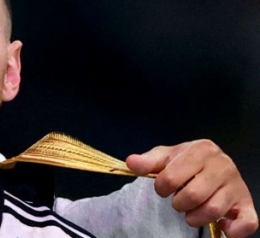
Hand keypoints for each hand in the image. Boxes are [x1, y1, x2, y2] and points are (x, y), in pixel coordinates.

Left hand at [126, 139, 257, 237]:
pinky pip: (247, 223)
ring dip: (195, 218)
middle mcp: (224, 165)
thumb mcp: (165, 157)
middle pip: (193, 195)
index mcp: (202, 149)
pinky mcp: (247, 205)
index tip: (164, 188)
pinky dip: (232, 230)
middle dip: (178, 203)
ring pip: (213, 210)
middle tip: (179, 200)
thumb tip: (131, 163)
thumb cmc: (185, 162)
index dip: (162, 187)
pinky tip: (221, 225)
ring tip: (191, 211)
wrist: (211, 166)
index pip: (172, 177)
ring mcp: (238, 185)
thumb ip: (148, 161)